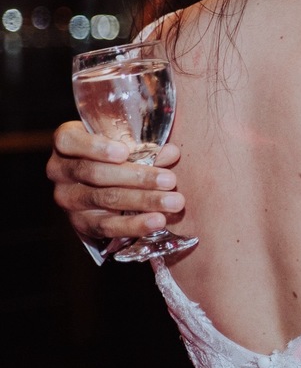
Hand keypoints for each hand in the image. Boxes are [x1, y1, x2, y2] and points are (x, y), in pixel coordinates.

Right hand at [46, 120, 184, 239]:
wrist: (105, 180)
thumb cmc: (118, 152)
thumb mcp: (128, 143)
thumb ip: (147, 148)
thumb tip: (171, 153)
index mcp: (67, 141)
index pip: (68, 141)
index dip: (96, 147)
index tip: (125, 152)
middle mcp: (60, 170)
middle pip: (95, 173)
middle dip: (137, 177)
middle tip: (170, 181)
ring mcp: (67, 198)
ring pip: (105, 199)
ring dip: (144, 201)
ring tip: (173, 202)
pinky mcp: (80, 222)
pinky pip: (107, 226)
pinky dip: (135, 224)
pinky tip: (158, 221)